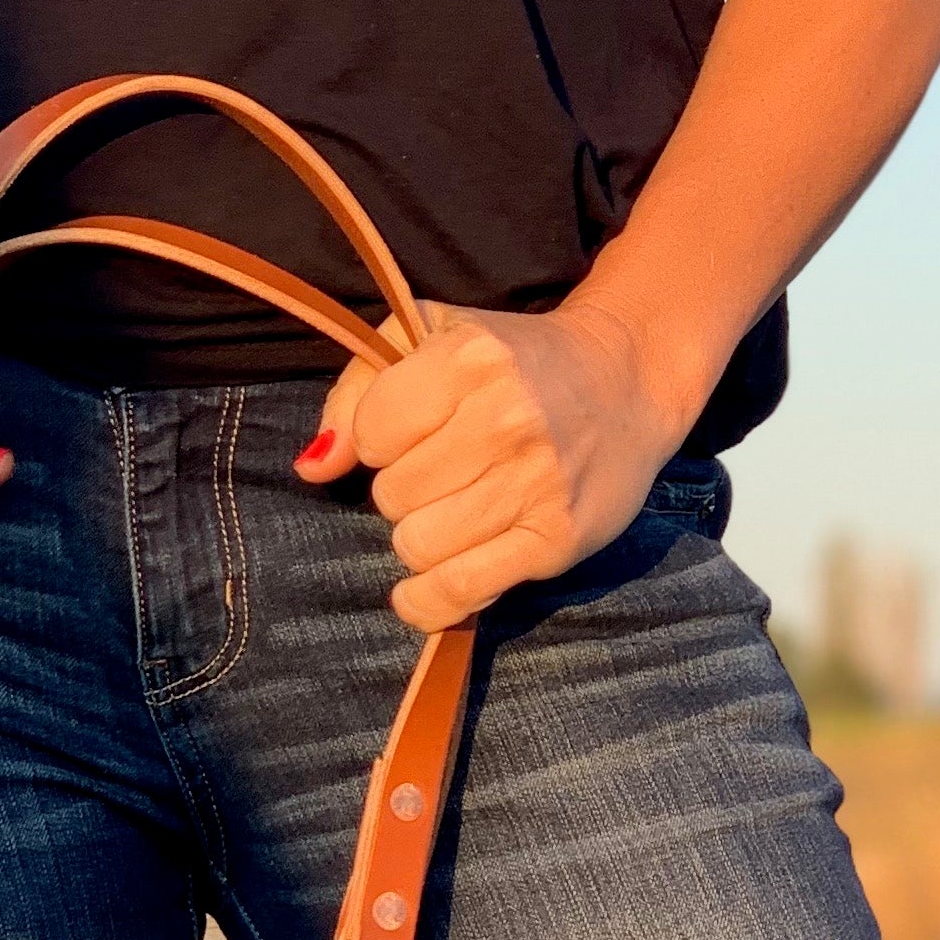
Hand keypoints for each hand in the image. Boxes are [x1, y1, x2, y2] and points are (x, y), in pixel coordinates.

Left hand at [295, 300, 699, 631]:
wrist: (627, 380)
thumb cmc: (517, 360)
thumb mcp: (433, 337)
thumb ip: (358, 389)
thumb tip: (313, 466)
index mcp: (470, 358)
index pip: (371, 434)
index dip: (380, 441)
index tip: (415, 434)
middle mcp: (505, 418)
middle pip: (392, 496)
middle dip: (406, 491)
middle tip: (448, 474)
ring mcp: (534, 483)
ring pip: (418, 545)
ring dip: (423, 538)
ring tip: (456, 513)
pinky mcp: (555, 540)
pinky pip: (460, 590)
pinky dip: (430, 602)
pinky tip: (426, 590)